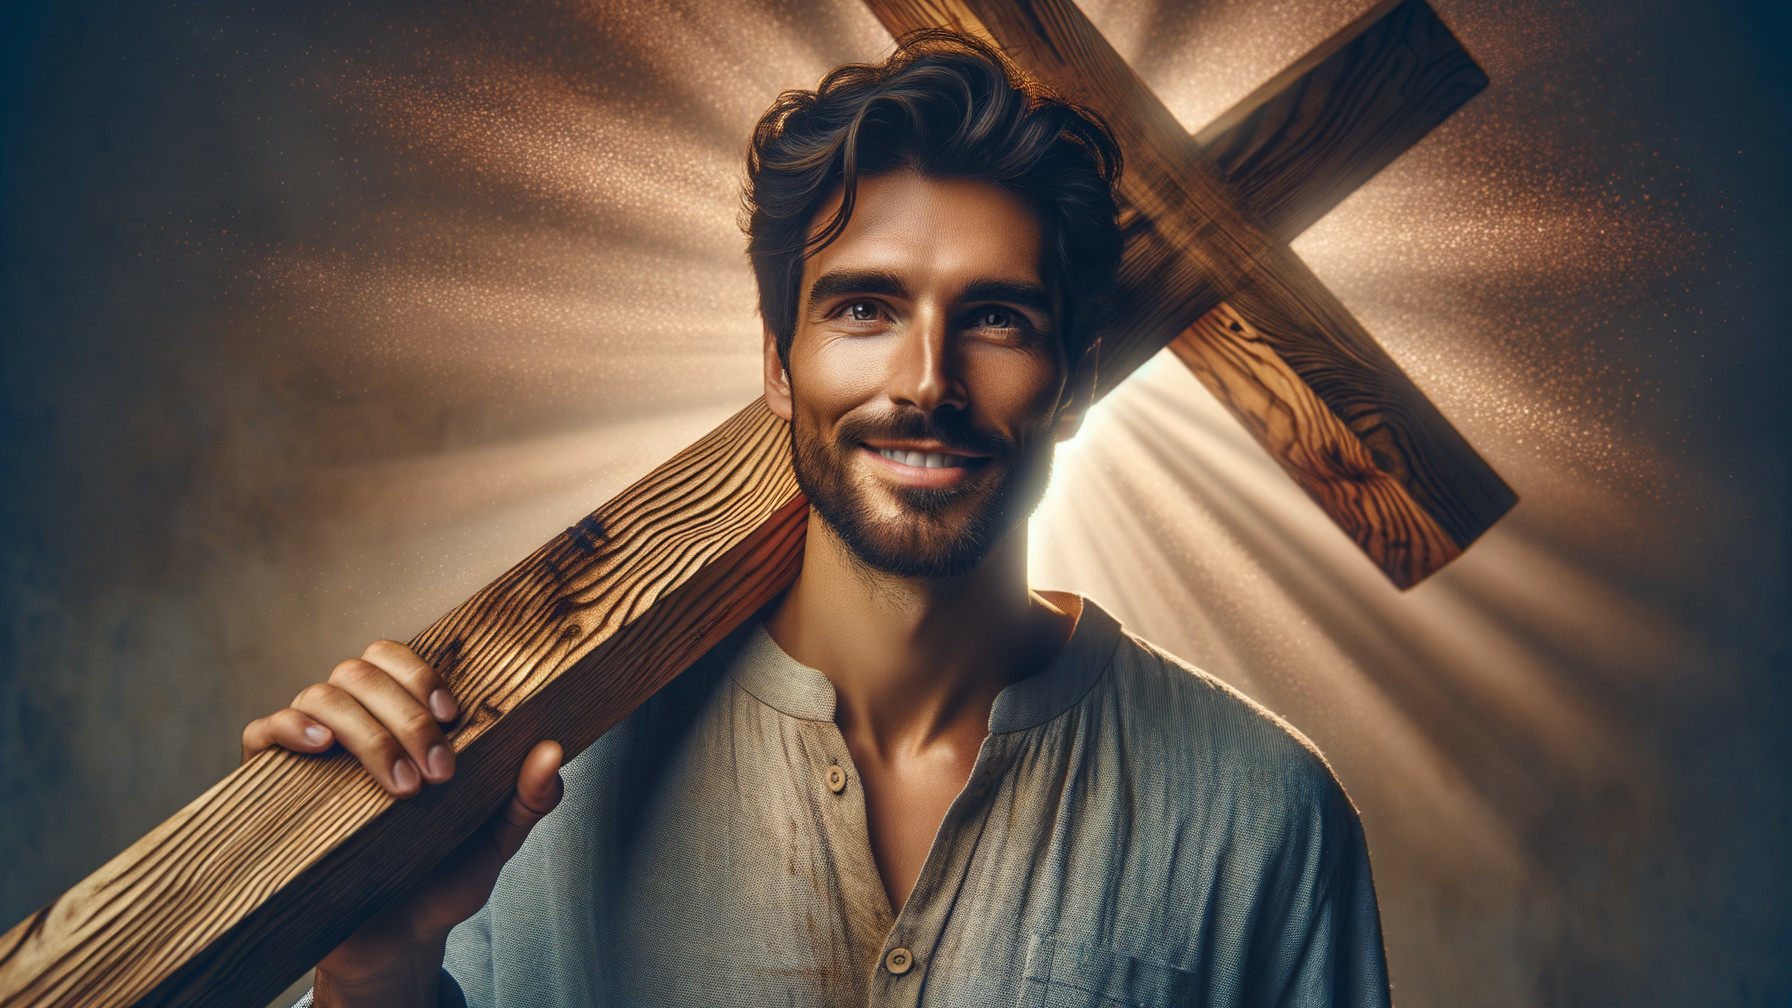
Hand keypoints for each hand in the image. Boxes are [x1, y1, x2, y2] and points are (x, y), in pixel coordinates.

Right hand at [242, 640, 563, 1005]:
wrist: (396, 939)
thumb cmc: (444, 876)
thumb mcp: (497, 837)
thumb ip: (529, 797)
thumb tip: (551, 751)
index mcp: (402, 718)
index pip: (398, 658)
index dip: (421, 673)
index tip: (454, 715)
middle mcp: (355, 722)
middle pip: (361, 671)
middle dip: (404, 715)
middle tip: (438, 773)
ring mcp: (312, 750)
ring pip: (321, 695)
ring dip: (365, 731)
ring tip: (401, 786)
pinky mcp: (273, 784)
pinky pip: (261, 732)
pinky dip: (288, 727)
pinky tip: (320, 748)